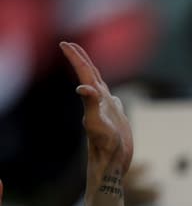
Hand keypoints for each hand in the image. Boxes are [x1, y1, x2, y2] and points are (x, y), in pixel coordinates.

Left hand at [61, 41, 132, 175]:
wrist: (112, 163)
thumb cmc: (106, 146)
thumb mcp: (98, 123)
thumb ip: (91, 104)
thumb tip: (82, 87)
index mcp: (95, 99)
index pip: (84, 73)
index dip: (75, 57)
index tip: (63, 43)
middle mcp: (99, 102)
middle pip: (89, 75)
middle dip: (80, 59)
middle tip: (69, 44)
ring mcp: (107, 110)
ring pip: (99, 85)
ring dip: (92, 72)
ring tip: (87, 63)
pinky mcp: (115, 118)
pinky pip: (110, 99)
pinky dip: (107, 91)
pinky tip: (107, 93)